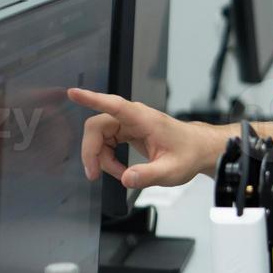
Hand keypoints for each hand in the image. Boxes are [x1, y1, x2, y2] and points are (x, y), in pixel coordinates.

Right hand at [68, 89, 221, 189]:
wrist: (199, 149)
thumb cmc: (189, 154)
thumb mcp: (171, 170)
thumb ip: (148, 175)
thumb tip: (126, 179)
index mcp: (144, 119)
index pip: (114, 105)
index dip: (92, 99)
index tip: (73, 93)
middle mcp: (133, 117)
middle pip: (97, 127)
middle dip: (92, 151)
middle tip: (94, 175)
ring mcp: (129, 123)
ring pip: (100, 137)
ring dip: (102, 159)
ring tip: (122, 175)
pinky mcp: (127, 131)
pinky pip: (107, 143)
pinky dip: (109, 159)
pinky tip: (122, 170)